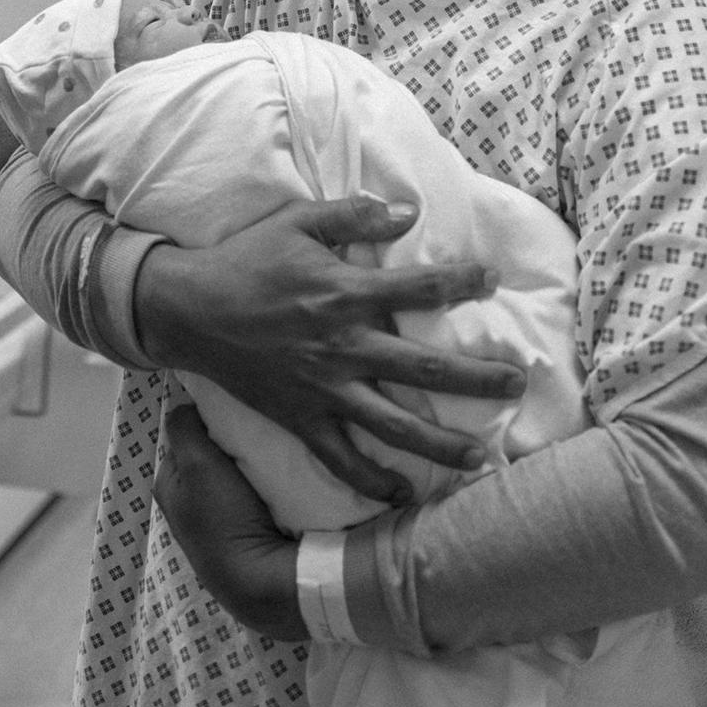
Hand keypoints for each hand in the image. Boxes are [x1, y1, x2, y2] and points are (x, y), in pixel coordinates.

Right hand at [133, 196, 526, 504]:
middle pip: (424, 368)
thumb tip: (409, 212)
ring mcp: (323, 389)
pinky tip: (404, 494)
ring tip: (481, 457)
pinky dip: (372, 480)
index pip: (419, 289)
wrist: (189, 309)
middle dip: (476, 378)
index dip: (461, 282)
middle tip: (518, 384)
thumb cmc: (246, 259)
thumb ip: (353, 214)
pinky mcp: (301, 418)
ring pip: (393, 424)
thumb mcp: (298, 221)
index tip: (493, 280)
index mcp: (345, 293)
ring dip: (440, 443)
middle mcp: (343, 346)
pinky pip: (341, 458)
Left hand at [153, 405, 308, 641]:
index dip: (207, 425)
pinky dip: (263, 490)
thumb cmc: (224, 518)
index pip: (184, 439)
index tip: (232, 418)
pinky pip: (252, 500)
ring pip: (233, 479)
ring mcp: (215, 526)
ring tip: (270, 459)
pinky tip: (277, 487)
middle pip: (210, 458)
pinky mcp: (243, 539)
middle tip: (254, 437)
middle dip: (229, 447)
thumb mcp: (196, 463)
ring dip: (249, 468)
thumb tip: (186, 404)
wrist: (262, 580)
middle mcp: (186, 507)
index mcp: (168, 488)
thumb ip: (184, 428)